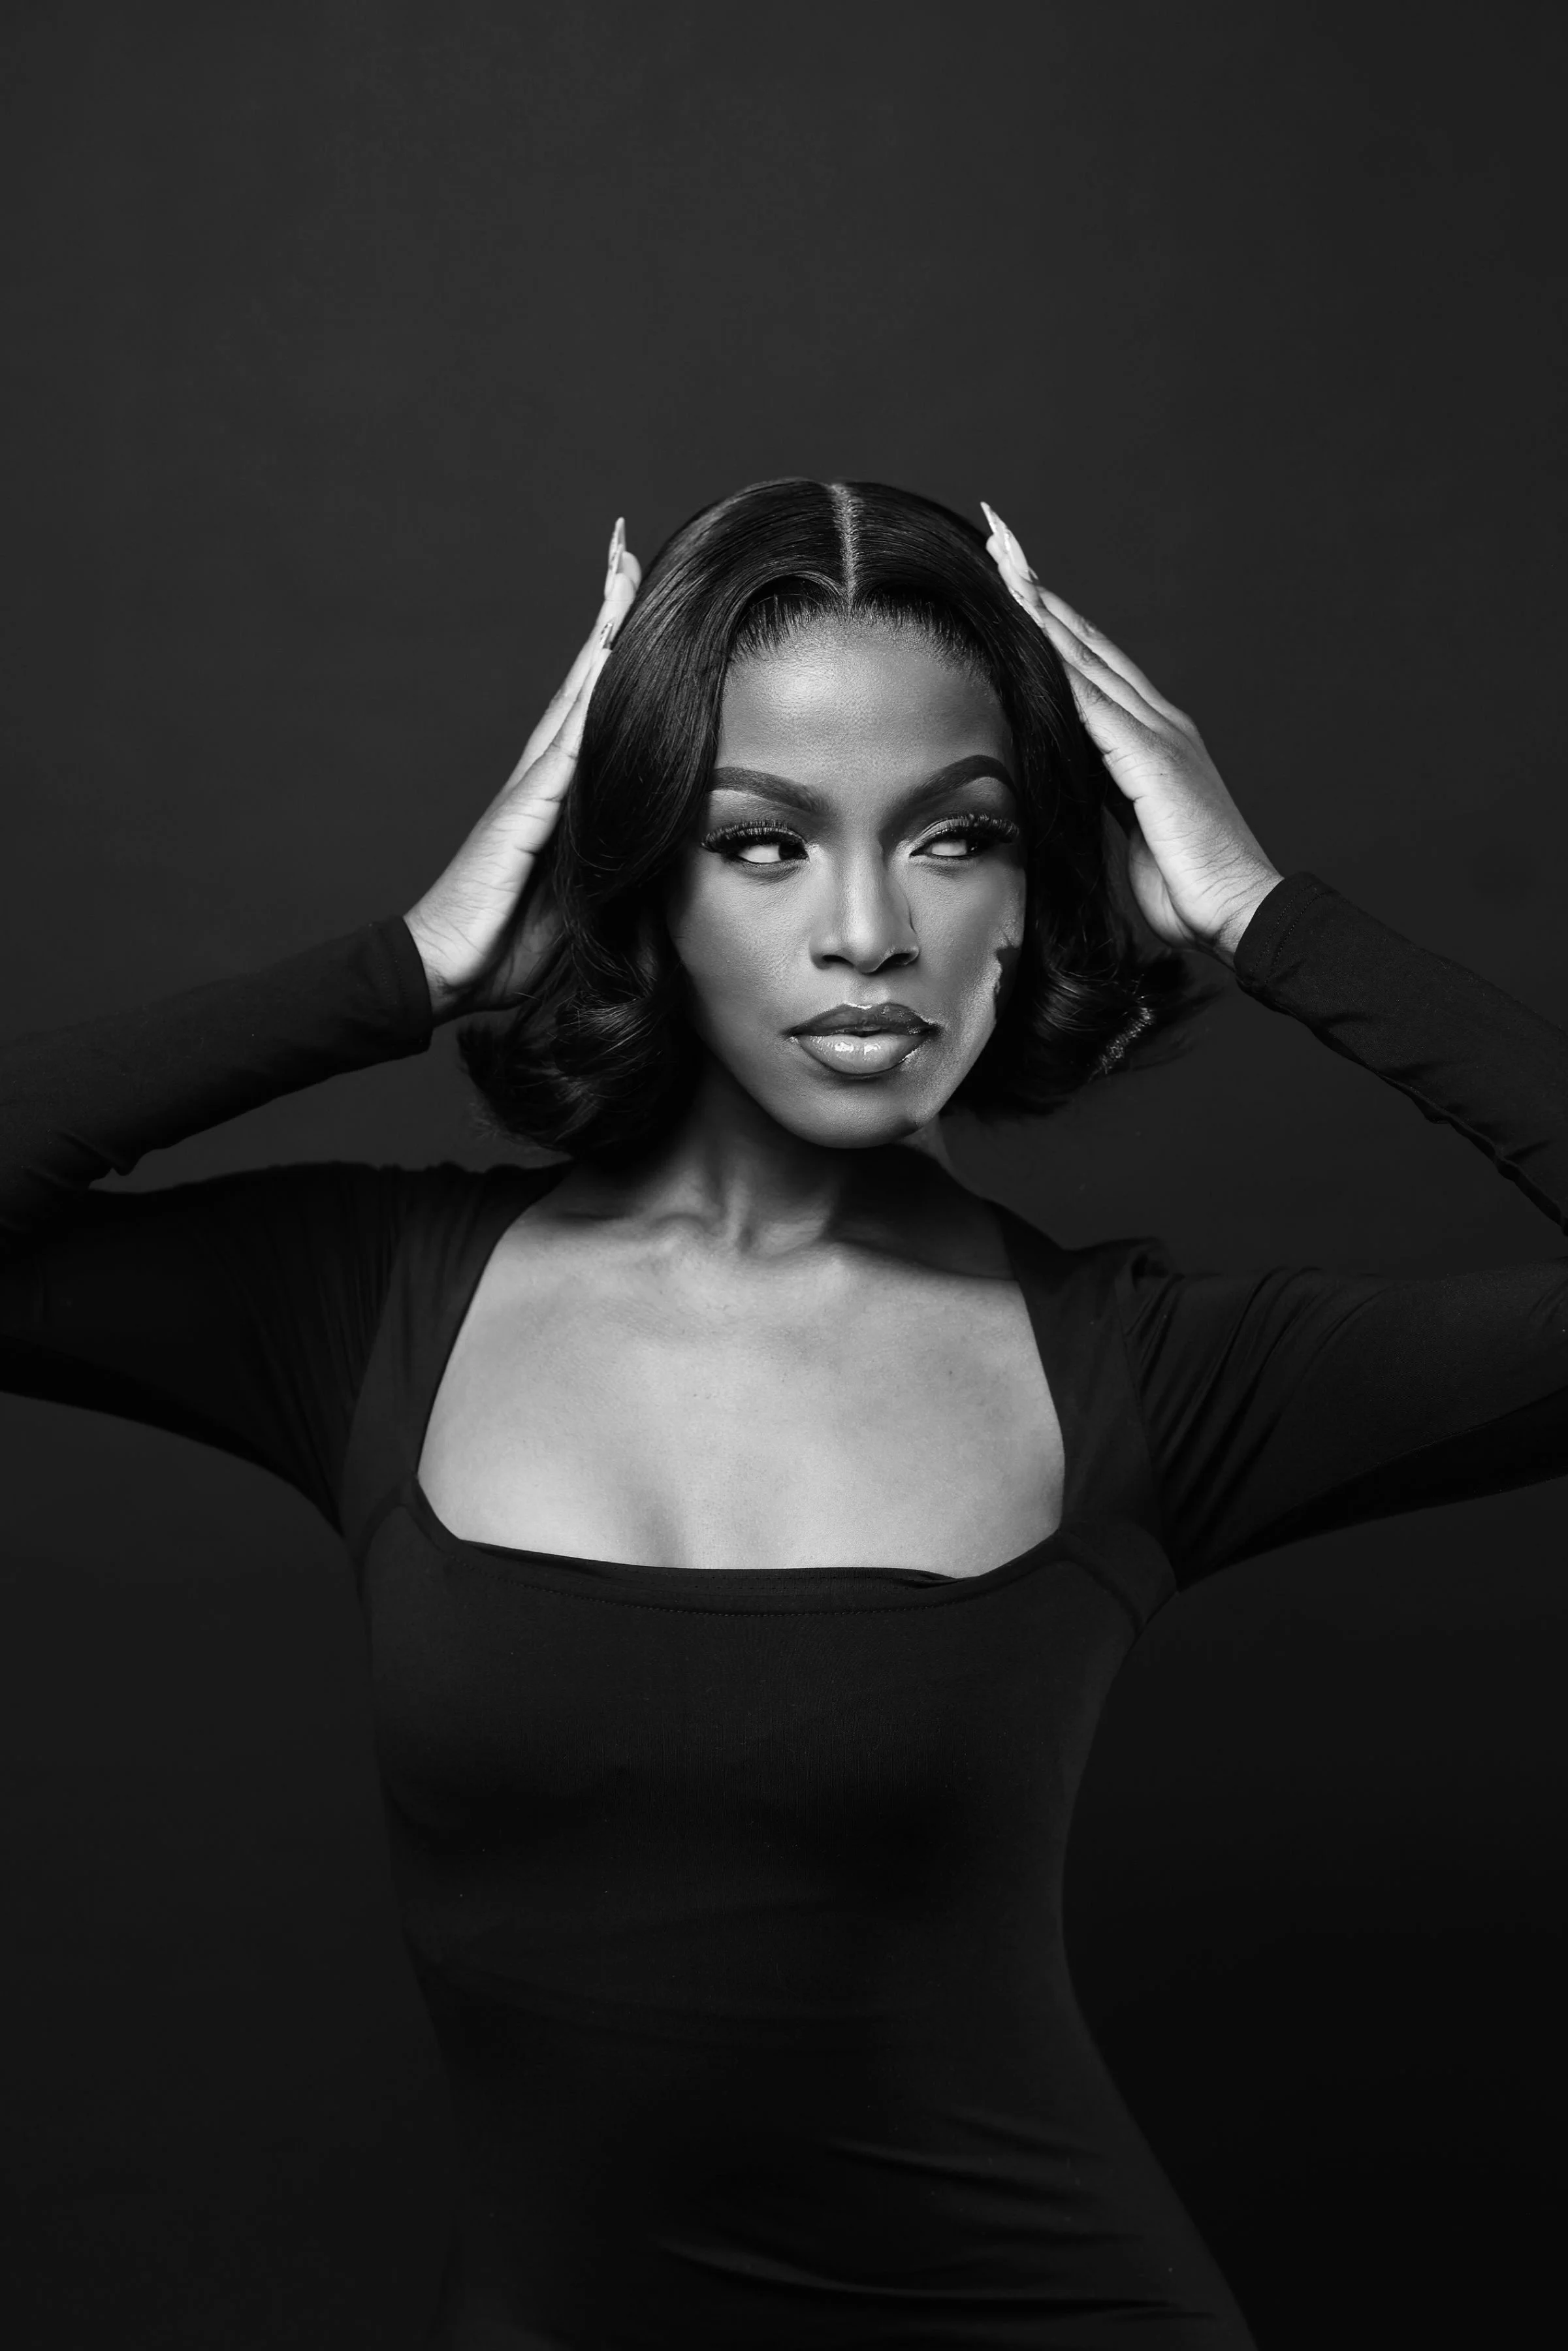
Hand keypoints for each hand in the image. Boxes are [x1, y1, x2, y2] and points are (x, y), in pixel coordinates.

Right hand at [405, 523, 640, 1018]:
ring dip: (600, 636)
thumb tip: (666, 851)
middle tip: (626, 552)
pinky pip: (566, 747)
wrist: (447, 969)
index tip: (637, 603)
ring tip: (620, 576)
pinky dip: (588, 698)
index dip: (615, 657)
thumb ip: (619, 866)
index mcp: (558, 797)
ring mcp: (530, 789)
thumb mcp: (586, 900)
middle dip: (606, 616)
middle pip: (584, 681)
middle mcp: (542, 779)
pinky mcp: (525, 812)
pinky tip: (608, 658)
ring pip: (576, 696)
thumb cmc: (507, 941)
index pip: (594, 712)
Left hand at [981, 505, 1281, 965]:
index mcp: (1150, 740)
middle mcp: (1157, 723)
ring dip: (1045, 609)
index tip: (1012, 584)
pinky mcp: (1152, 757)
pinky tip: (1033, 627)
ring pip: (1087, 657)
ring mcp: (1157, 734)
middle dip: (1042, 593)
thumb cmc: (1186, 885)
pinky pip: (1094, 699)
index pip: (1089, 668)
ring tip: (1006, 564)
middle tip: (1001, 540)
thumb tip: (1064, 785)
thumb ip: (1100, 795)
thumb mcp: (1128, 831)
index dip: (1051, 624)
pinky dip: (1062, 659)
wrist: (1236, 910)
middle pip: (1086, 644)